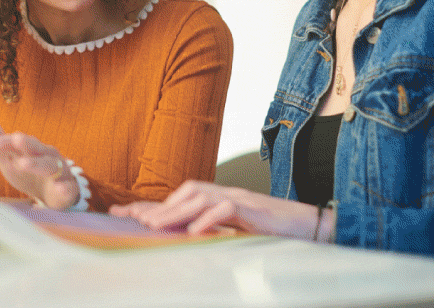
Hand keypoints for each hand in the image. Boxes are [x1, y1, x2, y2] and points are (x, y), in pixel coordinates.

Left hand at [0, 108, 79, 209]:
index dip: (6, 142)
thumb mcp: (8, 156)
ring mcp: (59, 172)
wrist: (53, 195)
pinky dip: (65, 189)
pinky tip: (61, 188)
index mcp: (31, 147)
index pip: (17, 141)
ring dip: (37, 164)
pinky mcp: (67, 190)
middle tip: (16, 139)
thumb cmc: (28, 171)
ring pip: (49, 166)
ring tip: (24, 164)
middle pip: (36, 148)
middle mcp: (46, 155)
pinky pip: (68, 189)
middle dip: (27, 143)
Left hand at [108, 180, 326, 239]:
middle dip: (157, 207)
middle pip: (185, 193)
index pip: (178, 199)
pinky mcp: (255, 210)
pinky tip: (195, 232)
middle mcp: (225, 194)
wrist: (313, 225)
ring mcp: (240, 198)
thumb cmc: (275, 231)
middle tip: (135, 221)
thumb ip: (211, 232)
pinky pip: (227, 209)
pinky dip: (209, 219)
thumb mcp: (236, 232)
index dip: (149, 204)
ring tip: (154, 226)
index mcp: (218, 199)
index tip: (120, 213)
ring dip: (175, 211)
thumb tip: (183, 239)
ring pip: (200, 198)